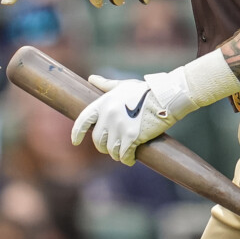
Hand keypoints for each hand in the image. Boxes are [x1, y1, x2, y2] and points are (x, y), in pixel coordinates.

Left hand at [70, 71, 199, 165]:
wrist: (164, 97)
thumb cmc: (144, 91)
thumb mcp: (123, 86)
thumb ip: (106, 85)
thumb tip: (91, 78)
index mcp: (104, 103)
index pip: (83, 120)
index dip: (76, 133)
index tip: (75, 142)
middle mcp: (108, 115)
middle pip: (98, 140)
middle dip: (104, 147)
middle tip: (113, 147)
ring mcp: (119, 126)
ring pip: (111, 150)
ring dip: (117, 154)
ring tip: (123, 153)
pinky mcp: (132, 136)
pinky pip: (124, 155)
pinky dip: (127, 160)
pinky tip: (131, 159)